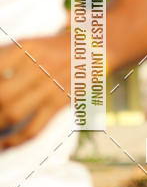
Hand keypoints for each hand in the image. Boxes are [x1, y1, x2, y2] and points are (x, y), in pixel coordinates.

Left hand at [0, 32, 70, 149]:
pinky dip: (16, 141)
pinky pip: (35, 127)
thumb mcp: (31, 41)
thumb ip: (6, 56)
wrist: (98, 46)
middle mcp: (39, 65)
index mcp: (27, 46)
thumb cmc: (56, 45)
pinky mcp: (62, 103)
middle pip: (1, 94)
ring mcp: (52, 86)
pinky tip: (5, 145)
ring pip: (14, 112)